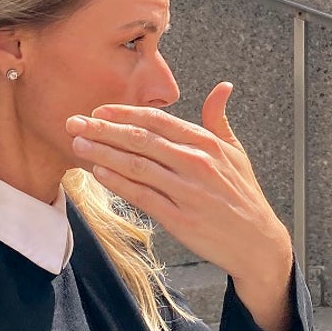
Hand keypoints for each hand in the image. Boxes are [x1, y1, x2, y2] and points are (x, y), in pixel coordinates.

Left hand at [66, 82, 293, 330]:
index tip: (99, 110)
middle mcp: (196, 163)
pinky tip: (99, 173)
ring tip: (78, 145)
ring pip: (137, 166)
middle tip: (74, 123)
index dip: (125, 114)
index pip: (158, 121)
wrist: (257, 243)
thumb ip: (219, 119)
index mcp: (207, 144)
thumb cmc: (244, 195)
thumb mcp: (237, 152)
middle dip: (103, 130)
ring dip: (103, 154)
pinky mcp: (180, 219)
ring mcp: (187, 191)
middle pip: (141, 140)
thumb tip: (222, 87)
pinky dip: (118, 183)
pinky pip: (142, 196)